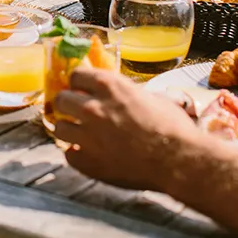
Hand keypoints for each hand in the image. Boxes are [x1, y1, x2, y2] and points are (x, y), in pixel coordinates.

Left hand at [53, 68, 204, 191]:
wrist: (178, 161)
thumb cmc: (173, 127)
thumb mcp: (152, 97)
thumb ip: (129, 94)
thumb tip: (124, 95)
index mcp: (109, 86)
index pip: (76, 75)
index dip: (79, 83)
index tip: (82, 89)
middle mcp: (92, 107)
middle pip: (61, 99)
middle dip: (68, 104)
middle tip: (77, 112)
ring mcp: (87, 136)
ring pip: (58, 127)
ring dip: (69, 129)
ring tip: (81, 135)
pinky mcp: (87, 162)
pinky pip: (68, 155)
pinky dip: (77, 155)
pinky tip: (89, 155)